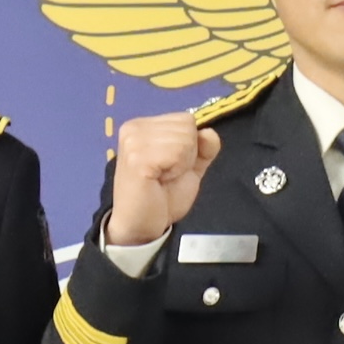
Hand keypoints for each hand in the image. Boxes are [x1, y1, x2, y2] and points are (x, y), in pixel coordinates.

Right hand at [107, 113, 220, 245]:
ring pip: (185, 138)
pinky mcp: (137, 158)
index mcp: (143, 125)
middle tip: (166, 174)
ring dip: (181, 163)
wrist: (141, 225)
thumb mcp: (190, 167)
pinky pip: (177, 153)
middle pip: (187, 125)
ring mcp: (134, 141)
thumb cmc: (161, 197)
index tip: (170, 165)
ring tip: (162, 177)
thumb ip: (203, 147)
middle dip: (186, 154)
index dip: (189, 145)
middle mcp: (134, 127)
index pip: (186, 118)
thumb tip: (210, 132)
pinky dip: (176, 170)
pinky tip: (159, 180)